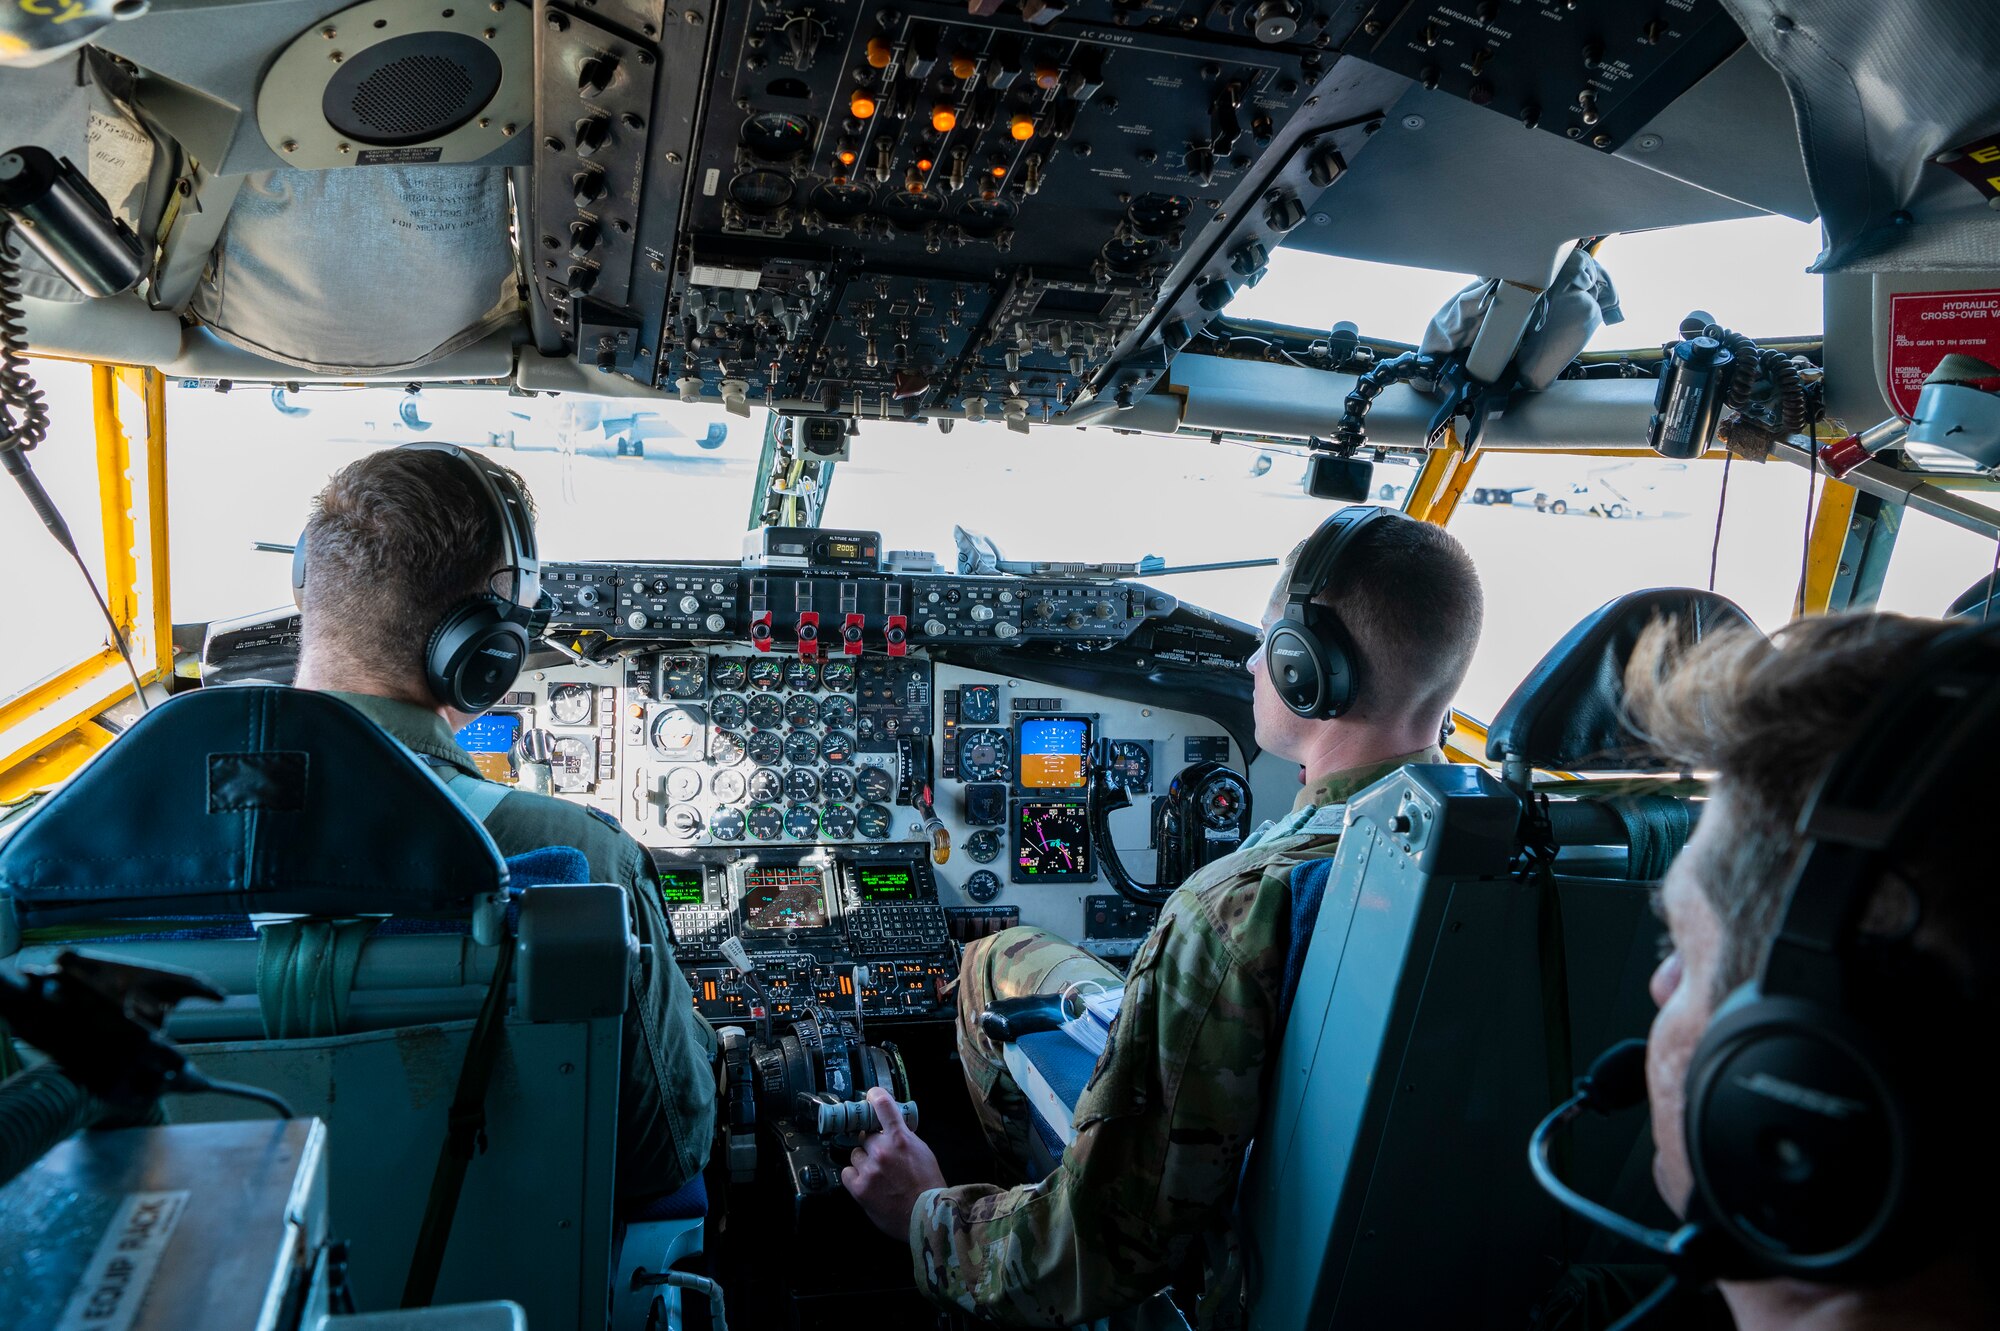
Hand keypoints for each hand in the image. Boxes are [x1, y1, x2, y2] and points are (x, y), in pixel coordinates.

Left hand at [841, 1087, 945, 1237]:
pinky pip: (848, 1173)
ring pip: (855, 1154)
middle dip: (872, 1144)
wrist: (926, 1216)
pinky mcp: (859, 1188)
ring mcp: (869, 1169)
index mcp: (900, 1138)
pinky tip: (867, 1183)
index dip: (874, 1096)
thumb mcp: (922, 1152)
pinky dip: (855, 1177)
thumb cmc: (928, 1184)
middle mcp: (882, 1150)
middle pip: (865, 1136)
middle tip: (881, 1156)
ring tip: (877, 1175)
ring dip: (863, 1161)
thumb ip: (904, 1138)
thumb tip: (890, 1128)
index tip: (870, 1095)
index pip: (883, 1106)